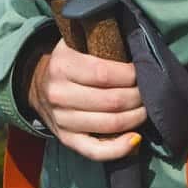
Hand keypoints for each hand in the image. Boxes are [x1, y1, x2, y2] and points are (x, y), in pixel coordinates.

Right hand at [27, 38, 146, 161]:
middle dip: (138, 97)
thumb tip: (134, 40)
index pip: (104, 74)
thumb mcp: (76, 42)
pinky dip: (119, 148)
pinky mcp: (66, 139)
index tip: (143, 71)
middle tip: (150, 91)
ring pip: (108, 125)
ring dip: (135, 118)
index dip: (130, 75)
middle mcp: (59, 94)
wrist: (38, 84)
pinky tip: (135, 139)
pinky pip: (95, 150)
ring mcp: (62, 120)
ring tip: (146, 108)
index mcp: (62, 65)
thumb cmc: (69, 61)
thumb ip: (98, 37)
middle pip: (111, 101)